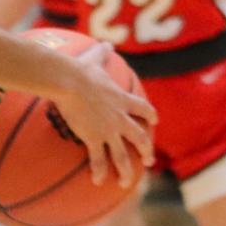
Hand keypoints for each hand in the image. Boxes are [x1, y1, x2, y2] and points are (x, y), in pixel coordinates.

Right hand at [48, 42, 155, 187]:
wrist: (70, 82)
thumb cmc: (80, 70)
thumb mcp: (94, 59)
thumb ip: (102, 53)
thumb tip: (105, 43)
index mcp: (121, 100)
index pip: (143, 109)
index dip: (150, 116)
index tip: (155, 123)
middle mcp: (120, 118)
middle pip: (139, 137)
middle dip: (146, 150)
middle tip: (149, 161)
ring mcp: (109, 131)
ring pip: (123, 156)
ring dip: (127, 171)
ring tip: (127, 183)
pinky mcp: (94, 139)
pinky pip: (98, 160)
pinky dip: (99, 172)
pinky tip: (98, 182)